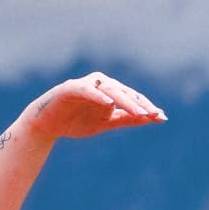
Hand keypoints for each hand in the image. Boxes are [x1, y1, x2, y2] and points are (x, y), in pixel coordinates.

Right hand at [29, 72, 166, 140]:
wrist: (46, 125)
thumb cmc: (76, 121)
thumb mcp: (105, 123)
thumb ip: (126, 119)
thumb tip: (151, 118)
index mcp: (109, 92)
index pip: (131, 98)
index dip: (146, 107)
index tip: (162, 117)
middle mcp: (100, 85)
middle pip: (123, 92)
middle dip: (138, 104)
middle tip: (153, 114)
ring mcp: (85, 85)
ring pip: (109, 90)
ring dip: (124, 100)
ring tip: (137, 112)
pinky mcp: (70, 88)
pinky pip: (86, 90)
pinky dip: (97, 96)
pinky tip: (109, 103)